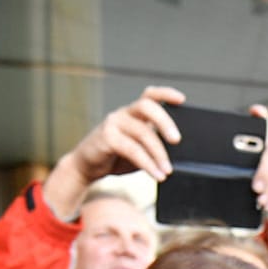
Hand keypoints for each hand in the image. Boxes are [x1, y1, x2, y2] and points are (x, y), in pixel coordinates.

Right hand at [43, 85, 185, 218]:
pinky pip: (132, 149)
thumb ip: (154, 147)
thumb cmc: (115, 157)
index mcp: (133, 113)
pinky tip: (156, 175)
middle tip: (177, 140)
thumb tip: (178, 156)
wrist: (85, 168)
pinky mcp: (106, 138)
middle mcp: (123, 114)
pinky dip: (147, 163)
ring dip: (159, 153)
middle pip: (147, 107)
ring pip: (142, 132)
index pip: (150, 95)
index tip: (182, 100)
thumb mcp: (139, 150)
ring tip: (167, 171)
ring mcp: (113, 124)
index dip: (165, 93)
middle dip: (165, 122)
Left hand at [249, 108, 267, 246]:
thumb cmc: (262, 192)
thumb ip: (237, 174)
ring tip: (259, 201)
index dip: (260, 117)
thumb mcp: (247, 182)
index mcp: (265, 148)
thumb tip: (218, 174)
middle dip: (264, 170)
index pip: (263, 127)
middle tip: (254, 187)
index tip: (255, 111)